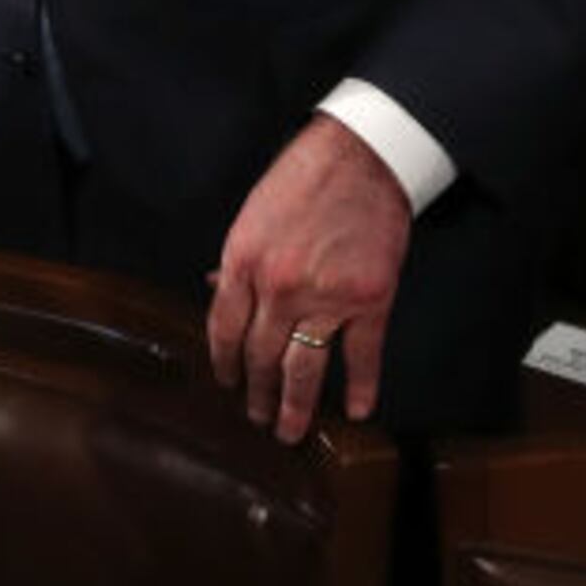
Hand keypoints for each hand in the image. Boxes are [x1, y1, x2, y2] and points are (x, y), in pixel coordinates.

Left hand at [205, 117, 409, 444]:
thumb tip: (216, 290)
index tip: (226, 382)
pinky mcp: (369, 299)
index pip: (223, 330)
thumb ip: (236, 260)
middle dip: (256, 393)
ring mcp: (326, 297)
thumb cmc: (303, 178)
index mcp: (243, 262)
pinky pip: (362, 354)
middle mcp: (279, 287)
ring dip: (294, 405)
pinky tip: (357, 409)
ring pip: (303, 368)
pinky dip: (361, 386)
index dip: (224, 363)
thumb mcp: (252, 214)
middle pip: (260, 357)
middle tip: (257, 416)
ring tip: (289, 430)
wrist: (362, 156)